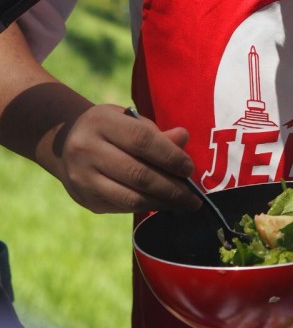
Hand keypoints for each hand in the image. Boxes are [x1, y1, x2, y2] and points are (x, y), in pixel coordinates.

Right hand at [49, 103, 200, 213]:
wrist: (65, 143)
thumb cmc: (110, 128)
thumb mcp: (128, 120)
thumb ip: (155, 132)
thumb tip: (183, 138)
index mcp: (101, 122)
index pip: (142, 140)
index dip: (169, 156)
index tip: (189, 168)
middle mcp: (87, 149)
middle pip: (137, 173)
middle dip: (171, 188)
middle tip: (193, 197)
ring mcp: (82, 177)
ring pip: (130, 197)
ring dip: (162, 203)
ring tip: (183, 204)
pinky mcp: (85, 199)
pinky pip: (122, 207)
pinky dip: (146, 207)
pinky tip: (162, 204)